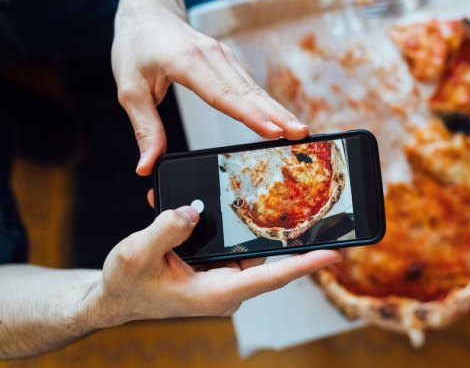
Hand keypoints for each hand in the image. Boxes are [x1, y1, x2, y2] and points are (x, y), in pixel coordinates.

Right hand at [91, 206, 341, 324]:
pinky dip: (234, 223)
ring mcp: (225, 276)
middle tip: (322, 208)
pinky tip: (233, 200)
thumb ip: (168, 228)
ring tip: (276, 193)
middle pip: (269, 255)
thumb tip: (193, 209)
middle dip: (292, 232)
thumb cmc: (126, 283)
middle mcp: (228, 287)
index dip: (305, 265)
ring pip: (252, 244)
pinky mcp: (218, 265)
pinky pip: (235, 241)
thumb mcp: (138, 253)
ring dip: (258, 222)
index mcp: (217, 293)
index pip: (272, 277)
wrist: (114, 295)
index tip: (335, 254)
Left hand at [112, 6, 309, 175]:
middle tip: (301, 134)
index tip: (272, 131)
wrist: (148, 11)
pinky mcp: (229, 61)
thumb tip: (146, 166)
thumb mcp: (128, 89)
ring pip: (255, 89)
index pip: (222, 95)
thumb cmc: (136, 47)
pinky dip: (269, 103)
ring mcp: (224, 56)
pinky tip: (284, 119)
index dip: (250, 116)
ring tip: (300, 131)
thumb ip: (144, 128)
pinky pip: (251, 85)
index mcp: (186, 61)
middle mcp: (212, 56)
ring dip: (279, 110)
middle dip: (277, 115)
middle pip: (248, 92)